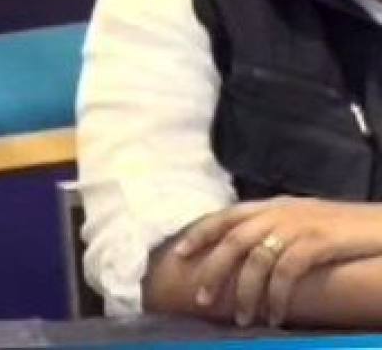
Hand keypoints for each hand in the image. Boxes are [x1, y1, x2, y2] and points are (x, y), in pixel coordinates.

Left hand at [173, 197, 381, 326]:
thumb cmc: (346, 227)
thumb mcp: (305, 220)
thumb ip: (276, 228)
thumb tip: (247, 252)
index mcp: (273, 205)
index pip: (225, 216)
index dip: (200, 234)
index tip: (178, 255)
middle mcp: (279, 212)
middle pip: (232, 240)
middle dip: (213, 271)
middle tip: (202, 300)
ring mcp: (298, 226)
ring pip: (256, 259)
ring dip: (245, 292)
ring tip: (242, 319)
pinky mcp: (317, 242)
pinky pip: (286, 272)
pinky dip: (276, 296)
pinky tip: (274, 317)